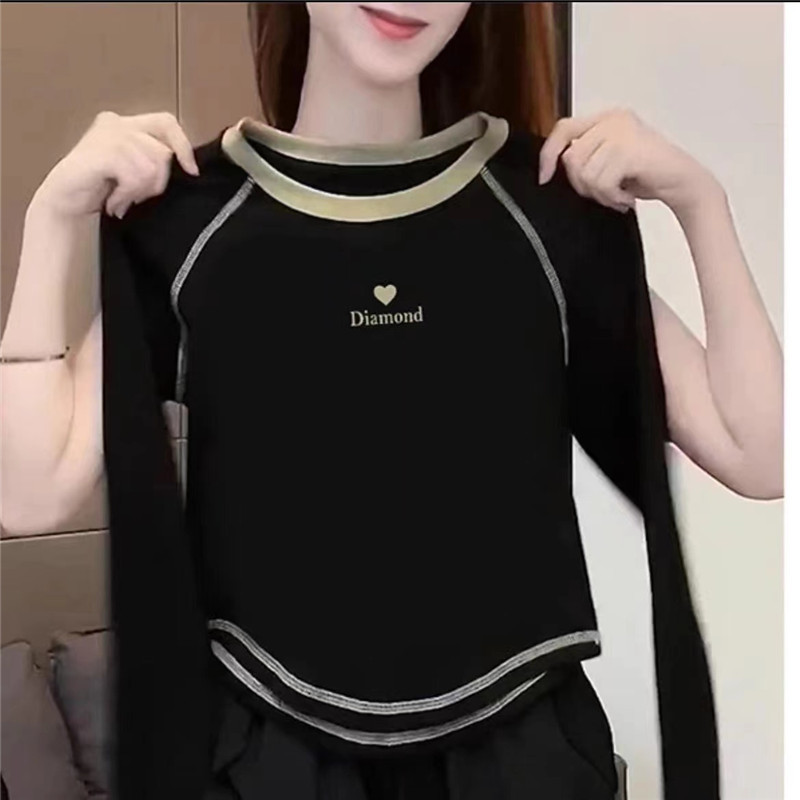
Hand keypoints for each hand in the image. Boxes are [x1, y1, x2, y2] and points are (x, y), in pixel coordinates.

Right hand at [33, 111, 198, 220]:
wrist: (64, 201)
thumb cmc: (101, 189)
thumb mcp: (134, 170)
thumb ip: (154, 160)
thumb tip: (189, 166)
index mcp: (126, 124)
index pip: (167, 122)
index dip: (183, 146)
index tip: (191, 172)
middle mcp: (117, 123)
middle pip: (163, 152)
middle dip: (157, 182)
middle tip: (136, 196)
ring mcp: (107, 135)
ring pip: (151, 167)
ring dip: (139, 191)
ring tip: (121, 199)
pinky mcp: (101, 152)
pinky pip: (134, 176)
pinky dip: (127, 194)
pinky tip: (114, 201)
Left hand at [538, 108, 718, 215]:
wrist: (684, 182)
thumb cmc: (647, 175)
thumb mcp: (609, 161)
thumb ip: (586, 156)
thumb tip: (553, 168)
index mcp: (606, 118)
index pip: (562, 129)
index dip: (548, 154)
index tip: (544, 177)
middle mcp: (613, 119)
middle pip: (571, 158)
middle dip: (583, 185)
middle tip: (606, 194)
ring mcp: (621, 132)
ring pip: (584, 173)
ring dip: (600, 194)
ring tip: (618, 195)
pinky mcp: (629, 149)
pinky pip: (601, 182)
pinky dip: (611, 197)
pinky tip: (626, 198)